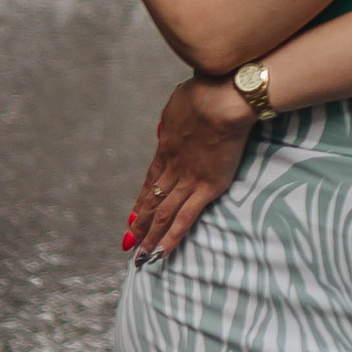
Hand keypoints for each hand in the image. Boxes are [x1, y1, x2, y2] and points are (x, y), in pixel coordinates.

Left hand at [127, 75, 253, 264]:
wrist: (222, 98)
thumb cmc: (205, 92)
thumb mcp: (178, 104)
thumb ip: (175, 119)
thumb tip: (173, 122)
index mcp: (165, 147)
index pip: (150, 180)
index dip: (140, 201)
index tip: (132, 216)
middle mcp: (172, 167)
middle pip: (152, 201)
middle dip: (140, 225)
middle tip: (129, 244)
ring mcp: (188, 179)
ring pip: (163, 214)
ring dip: (150, 237)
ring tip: (141, 258)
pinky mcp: (207, 187)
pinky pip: (185, 218)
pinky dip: (172, 237)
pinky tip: (161, 253)